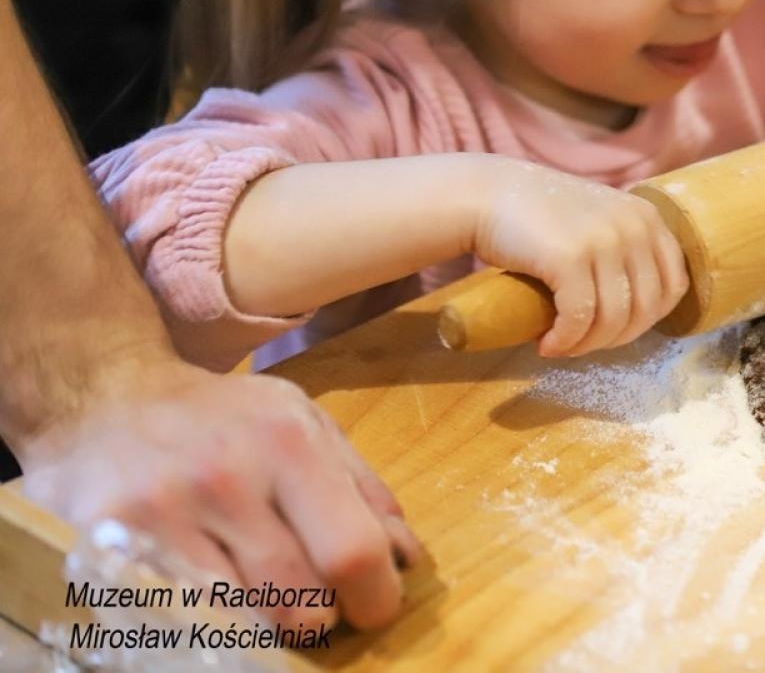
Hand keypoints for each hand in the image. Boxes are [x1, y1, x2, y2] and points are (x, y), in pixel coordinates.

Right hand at [18, 357, 420, 630]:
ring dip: (262, 622)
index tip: (372, 608)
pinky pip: (178, 618)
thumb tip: (404, 556)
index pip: (351, 551)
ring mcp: (162, 515)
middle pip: (298, 600)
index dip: (374, 597)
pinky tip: (206, 593)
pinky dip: (204, 620)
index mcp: (288, 443)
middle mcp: (226, 477)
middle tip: (309, 600)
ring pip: (240, 620)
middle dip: (317, 615)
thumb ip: (361, 487)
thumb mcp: (304, 423)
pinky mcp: (109, 546)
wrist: (105, 396)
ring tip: (256, 591)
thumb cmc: (222, 418)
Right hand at [470, 160, 689, 356]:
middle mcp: (634, 226)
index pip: (673, 286)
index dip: (648, 319)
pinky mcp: (570, 258)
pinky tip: (547, 345)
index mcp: (648, 217)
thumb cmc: (540, 216)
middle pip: (645, 309)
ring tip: (563, 346)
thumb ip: (627, 248)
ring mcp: (604, 241)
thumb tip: (645, 312)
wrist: (485, 195)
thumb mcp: (600, 220)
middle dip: (615, 338)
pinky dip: (565, 341)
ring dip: (587, 345)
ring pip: (613, 320)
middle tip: (583, 343)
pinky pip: (579, 319)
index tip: (615, 329)